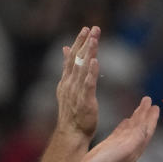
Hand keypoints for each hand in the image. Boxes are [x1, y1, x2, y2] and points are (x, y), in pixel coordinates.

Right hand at [55, 26, 99, 140]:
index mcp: (66, 80)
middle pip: (78, 59)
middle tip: (93, 28)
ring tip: (94, 39)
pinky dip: (91, 73)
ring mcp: (76, 92)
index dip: (79, 42)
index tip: (86, 29)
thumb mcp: (68, 86)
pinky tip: (95, 62)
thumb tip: (66, 49)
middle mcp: (70, 83)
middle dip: (85, 43)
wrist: (71, 133)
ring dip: (88, 53)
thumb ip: (68, 68)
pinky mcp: (85, 101)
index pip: (72, 57)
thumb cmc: (72, 112)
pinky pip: (88, 85)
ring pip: (83, 69)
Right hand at [79, 97, 159, 161]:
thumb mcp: (127, 148)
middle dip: (145, 113)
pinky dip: (125, 124)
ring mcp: (121, 144)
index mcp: (137, 146)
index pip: (147, 128)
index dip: (152, 117)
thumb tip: (145, 125)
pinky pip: (121, 131)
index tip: (156, 106)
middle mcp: (131, 144)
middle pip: (141, 125)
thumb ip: (137, 136)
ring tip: (140, 106)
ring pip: (131, 127)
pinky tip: (126, 120)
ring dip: (136, 116)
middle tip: (148, 100)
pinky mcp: (111, 143)